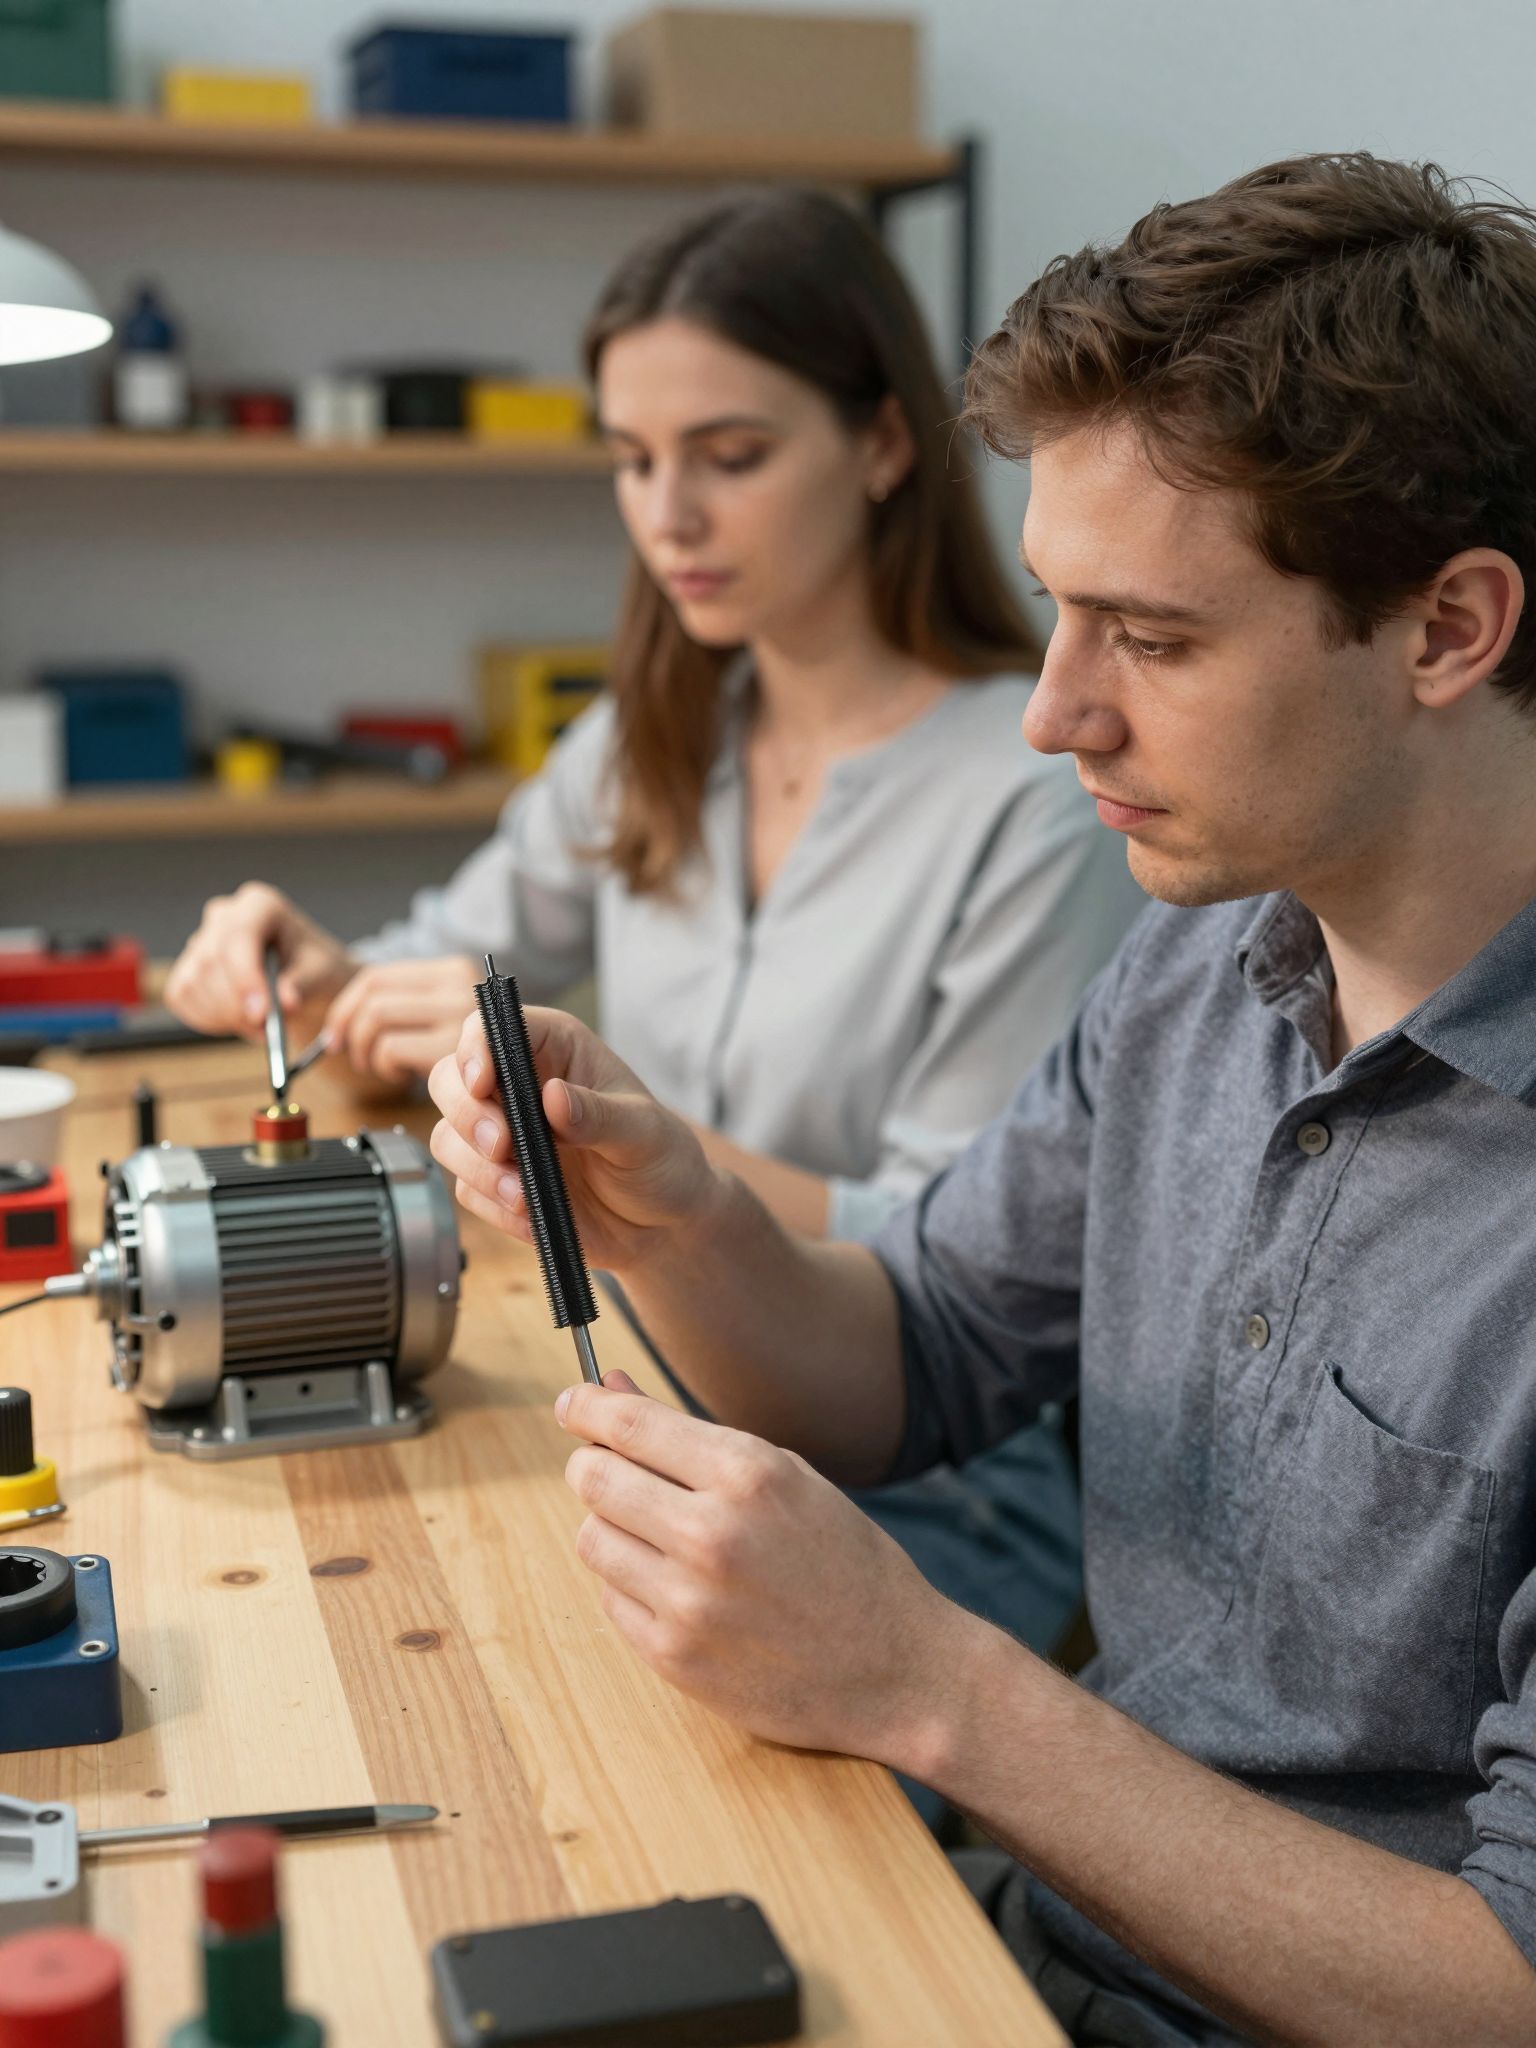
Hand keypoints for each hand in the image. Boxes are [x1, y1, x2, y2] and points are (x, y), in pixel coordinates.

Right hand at [164, 882, 352, 1040]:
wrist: (302, 978)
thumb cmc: (313, 967)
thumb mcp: (322, 972)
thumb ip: (304, 984)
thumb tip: (286, 1003)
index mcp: (260, 905)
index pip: (239, 936)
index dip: (245, 977)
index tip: (261, 1014)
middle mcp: (223, 916)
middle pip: (211, 962)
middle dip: (236, 1007)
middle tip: (266, 1033)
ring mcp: (200, 941)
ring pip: (193, 983)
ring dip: (225, 1017)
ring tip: (261, 1027)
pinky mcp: (186, 968)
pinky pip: (182, 998)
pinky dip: (208, 1020)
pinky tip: (238, 1022)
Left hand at [321, 956, 481, 1082]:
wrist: (543, 1081)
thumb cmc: (485, 1061)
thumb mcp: (448, 1021)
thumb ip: (412, 1010)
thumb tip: (342, 1024)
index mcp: (455, 971)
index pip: (377, 975)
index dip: (346, 1006)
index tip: (336, 1033)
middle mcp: (461, 984)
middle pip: (372, 995)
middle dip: (349, 1030)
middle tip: (355, 1057)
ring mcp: (460, 1014)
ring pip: (376, 1017)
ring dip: (369, 1051)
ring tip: (384, 1067)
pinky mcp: (453, 1048)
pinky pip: (391, 1048)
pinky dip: (386, 1067)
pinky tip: (405, 1077)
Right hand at [428, 1006, 722, 1271]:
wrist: (662, 1224)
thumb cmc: (661, 1159)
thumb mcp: (644, 1133)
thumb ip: (599, 1115)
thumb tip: (553, 1096)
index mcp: (554, 1049)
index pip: (492, 1027)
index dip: (476, 1049)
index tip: (482, 1083)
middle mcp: (519, 1086)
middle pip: (450, 1080)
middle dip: (468, 1116)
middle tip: (502, 1148)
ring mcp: (503, 1135)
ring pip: (449, 1138)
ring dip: (478, 1170)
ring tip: (522, 1196)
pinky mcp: (496, 1181)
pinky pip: (467, 1190)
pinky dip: (493, 1207)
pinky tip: (534, 1217)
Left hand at [557, 1375, 958, 1762]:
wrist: (896, 1670)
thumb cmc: (844, 1561)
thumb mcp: (786, 1477)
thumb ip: (692, 1437)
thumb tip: (611, 1389)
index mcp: (749, 1474)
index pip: (628, 1425)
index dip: (587, 1407)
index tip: (573, 1403)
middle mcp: (712, 1533)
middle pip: (594, 1477)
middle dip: (595, 1466)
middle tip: (612, 1470)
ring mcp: (688, 1601)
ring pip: (593, 1539)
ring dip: (614, 1529)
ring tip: (662, 1537)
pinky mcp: (673, 1657)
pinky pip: (611, 1599)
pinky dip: (633, 1586)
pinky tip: (680, 1589)